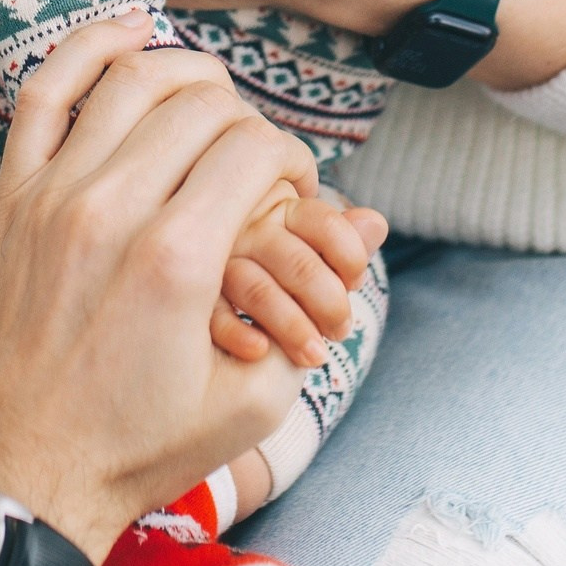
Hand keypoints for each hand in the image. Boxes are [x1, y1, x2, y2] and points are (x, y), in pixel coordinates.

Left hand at [0, 19, 323, 561]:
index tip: (291, 196)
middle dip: (248, 125)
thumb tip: (367, 229)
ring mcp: (52, 197)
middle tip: (252, 167)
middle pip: (205, 106)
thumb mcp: (252, 400)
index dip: (292, 162)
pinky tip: (129, 33)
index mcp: (178, 259)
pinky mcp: (12, 199)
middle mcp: (111, 211)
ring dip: (186, 74)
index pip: (257, 148)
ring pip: (132, 79)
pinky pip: (46, 92)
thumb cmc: (137, 447)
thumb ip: (314, 310)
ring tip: (209, 100)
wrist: (18, 476)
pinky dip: (89, 47)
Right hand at [212, 184, 384, 368]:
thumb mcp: (311, 258)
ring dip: (292, 327)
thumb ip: (343, 243)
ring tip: (314, 356)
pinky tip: (260, 351)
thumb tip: (376, 223)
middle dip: (328, 303)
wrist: (210, 325)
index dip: (350, 256)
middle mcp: (243, 228)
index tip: (355, 284)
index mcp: (278, 209)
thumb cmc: (276, 281)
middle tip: (341, 332)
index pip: (323, 223)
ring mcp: (212, 263)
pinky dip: (238, 333)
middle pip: (296, 261)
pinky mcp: (189, 297)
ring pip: (258, 290)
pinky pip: (214, 313)